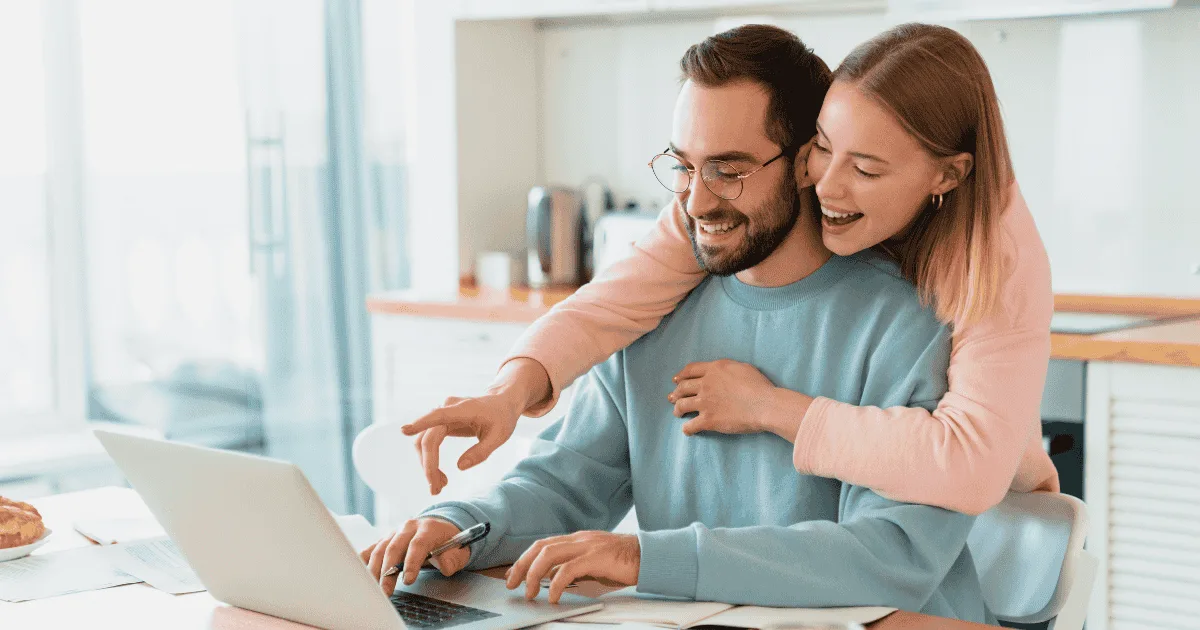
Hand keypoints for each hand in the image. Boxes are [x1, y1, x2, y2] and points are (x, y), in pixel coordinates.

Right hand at [360, 518, 468, 594]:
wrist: (440, 527)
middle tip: (386, 590)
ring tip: (374, 588)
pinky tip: (360, 572)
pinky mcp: (386, 539)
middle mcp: (409, 528)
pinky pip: (372, 548)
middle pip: (394, 547)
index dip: (412, 562)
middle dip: (388, 571)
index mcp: (428, 528)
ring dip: (375, 569)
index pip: (418, 544)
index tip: (409, 580)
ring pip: (380, 549)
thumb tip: (443, 566)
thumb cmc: (449, 542)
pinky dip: (364, 559)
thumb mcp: (459, 550)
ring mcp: (395, 532)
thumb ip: (452, 559)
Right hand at [402, 358, 551, 493]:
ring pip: (424, 441)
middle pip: (428, 438)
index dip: (420, 423)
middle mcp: (448, 408)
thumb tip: (460, 466)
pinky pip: (429, 441)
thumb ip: (481, 452)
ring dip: (428, 465)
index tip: (404, 431)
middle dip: (429, 465)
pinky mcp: (441, 422)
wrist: (501, 404)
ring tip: (440, 486)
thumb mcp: (499, 436)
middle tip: (436, 490)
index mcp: (464, 409)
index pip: (438, 416)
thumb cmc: (502, 418)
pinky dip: (431, 460)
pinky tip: (440, 476)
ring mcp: (442, 414)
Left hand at [505, 531, 639, 603]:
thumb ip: (575, 566)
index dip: (525, 559)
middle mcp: (579, 539)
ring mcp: (587, 546)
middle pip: (540, 547)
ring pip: (549, 554)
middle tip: (512, 583)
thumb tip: (555, 578)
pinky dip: (556, 584)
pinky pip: (568, 569)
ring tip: (530, 592)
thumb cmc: (624, 561)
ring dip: (534, 574)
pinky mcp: (596, 557)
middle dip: (522, 565)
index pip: (543, 544)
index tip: (514, 574)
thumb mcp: (594, 562)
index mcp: (577, 539)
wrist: (649, 556)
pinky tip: (554, 596)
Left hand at [668, 359, 779, 435]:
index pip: (690, 370)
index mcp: (714, 369)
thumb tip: (721, 374)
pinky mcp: (708, 420)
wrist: (764, 404)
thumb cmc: (759, 385)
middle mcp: (705, 384)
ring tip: (677, 413)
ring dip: (677, 409)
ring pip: (682, 405)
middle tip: (672, 397)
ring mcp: (705, 402)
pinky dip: (687, 429)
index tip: (676, 380)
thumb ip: (726, 369)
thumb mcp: (741, 368)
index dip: (681, 375)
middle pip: (683, 387)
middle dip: (676, 393)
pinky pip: (691, 425)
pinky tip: (687, 430)